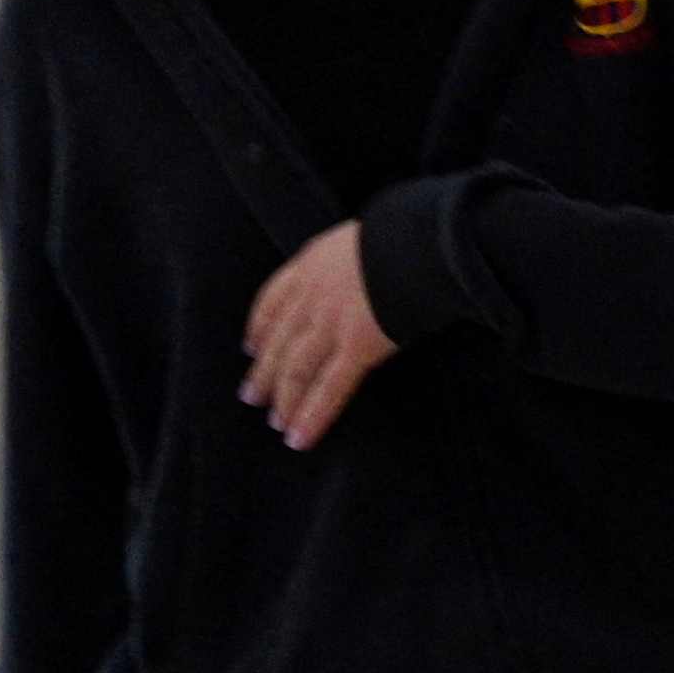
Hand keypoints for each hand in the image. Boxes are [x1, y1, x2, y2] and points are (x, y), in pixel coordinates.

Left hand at [238, 225, 396, 448]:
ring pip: (295, 368)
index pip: (272, 301)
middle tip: (253, 397)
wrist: (423, 240)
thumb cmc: (409, 236)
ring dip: (284, 399)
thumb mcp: (367, 236)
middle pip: (278, 341)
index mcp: (312, 264)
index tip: (251, 346)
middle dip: (264, 372)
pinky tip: (300, 437)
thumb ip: (357, 259)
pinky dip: (312, 415)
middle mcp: (312, 296)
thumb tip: (373, 269)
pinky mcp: (357, 348)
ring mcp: (332, 324)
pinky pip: (328, 388)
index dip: (259, 327)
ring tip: (278, 423)